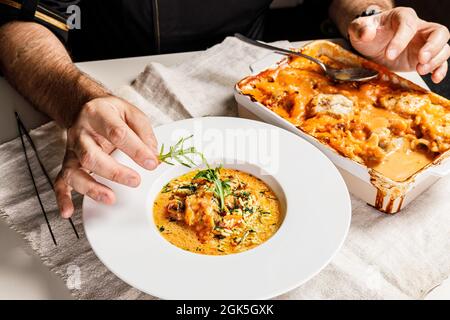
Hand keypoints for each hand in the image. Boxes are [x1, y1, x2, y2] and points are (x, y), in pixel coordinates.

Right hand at [55, 96, 158, 217]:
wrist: (85, 107)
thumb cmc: (111, 112)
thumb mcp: (131, 112)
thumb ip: (144, 132)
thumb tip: (153, 155)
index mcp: (98, 114)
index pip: (117, 133)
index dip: (136, 149)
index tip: (152, 163)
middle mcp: (81, 133)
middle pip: (91, 155)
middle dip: (114, 172)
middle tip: (135, 180)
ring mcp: (72, 150)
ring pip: (74, 171)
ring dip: (91, 187)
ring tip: (110, 198)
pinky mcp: (68, 163)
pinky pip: (61, 182)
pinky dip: (62, 198)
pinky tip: (68, 211)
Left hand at [348, 7, 449, 82]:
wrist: (370, 45)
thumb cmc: (367, 33)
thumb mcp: (358, 29)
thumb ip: (360, 28)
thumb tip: (367, 33)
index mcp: (403, 17)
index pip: (408, 24)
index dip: (401, 39)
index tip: (389, 54)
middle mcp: (419, 29)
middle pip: (439, 32)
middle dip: (433, 46)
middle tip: (420, 59)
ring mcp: (424, 44)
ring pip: (443, 48)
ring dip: (435, 60)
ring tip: (420, 70)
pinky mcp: (424, 59)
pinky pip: (440, 62)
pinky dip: (440, 70)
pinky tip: (434, 78)